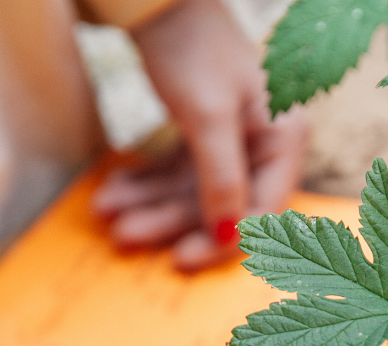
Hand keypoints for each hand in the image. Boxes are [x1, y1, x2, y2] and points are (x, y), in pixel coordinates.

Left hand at [91, 0, 306, 270]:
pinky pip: (172, 172)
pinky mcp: (198, 132)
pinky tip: (110, 194)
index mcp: (283, 135)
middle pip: (218, 204)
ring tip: (105, 214)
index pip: (263, 207)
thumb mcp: (207, 115)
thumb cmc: (191, 46)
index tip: (182, 257)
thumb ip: (222, 178)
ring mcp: (230, 138)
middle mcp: (263, 141)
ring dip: (146, 205)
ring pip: (188, 192)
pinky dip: (142, 184)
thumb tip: (229, 237)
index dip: (226, 239)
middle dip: (166, 221)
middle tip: (124, 236)